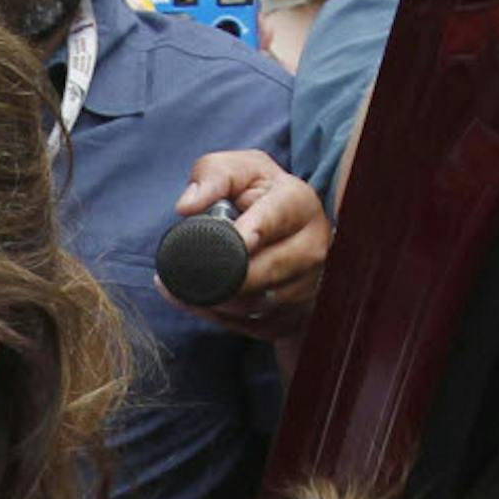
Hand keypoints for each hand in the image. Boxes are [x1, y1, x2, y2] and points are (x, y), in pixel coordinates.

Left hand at [167, 150, 329, 340]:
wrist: (287, 233)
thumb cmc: (258, 196)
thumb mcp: (240, 172)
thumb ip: (213, 175)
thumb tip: (187, 206)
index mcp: (299, 204)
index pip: (275, 221)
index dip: (252, 232)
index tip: (234, 241)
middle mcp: (311, 248)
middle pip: (260, 273)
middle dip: (219, 273)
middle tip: (187, 266)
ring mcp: (304, 287)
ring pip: (247, 305)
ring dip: (210, 296)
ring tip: (190, 278)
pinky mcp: (288, 318)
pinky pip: (241, 326)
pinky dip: (210, 314)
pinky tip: (198, 296)